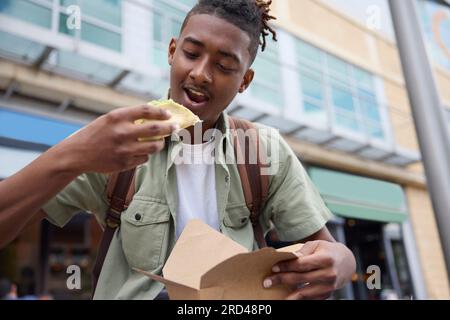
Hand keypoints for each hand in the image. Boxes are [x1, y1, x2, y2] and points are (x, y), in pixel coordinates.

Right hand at [51, 104, 177, 173]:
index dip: (161, 112)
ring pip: (154, 147)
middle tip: (175, 127)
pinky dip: (146, 155)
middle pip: (155, 129)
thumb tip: (154, 115)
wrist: (77, 154)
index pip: (146, 111)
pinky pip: (144, 158)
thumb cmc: (95, 134)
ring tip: (160, 141)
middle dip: (169, 128)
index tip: (168, 115)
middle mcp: (122, 132)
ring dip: (160, 144)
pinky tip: (141, 152)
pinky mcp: (125, 163)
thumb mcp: (108, 120)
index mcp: (117, 117)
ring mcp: (124, 149)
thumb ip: (129, 117)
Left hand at [263, 241, 355, 299]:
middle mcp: (329, 274)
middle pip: (300, 279)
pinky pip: (310, 299)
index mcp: (325, 259)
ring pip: (304, 293)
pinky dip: (298, 299)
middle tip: (267, 282)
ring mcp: (329, 286)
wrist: (347, 262)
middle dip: (281, 280)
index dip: (286, 266)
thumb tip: (288, 258)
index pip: (301, 264)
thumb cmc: (328, 250)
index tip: (273, 268)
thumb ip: (303, 251)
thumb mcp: (317, 245)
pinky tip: (287, 298)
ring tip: (274, 295)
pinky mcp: (328, 294)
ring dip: (288, 295)